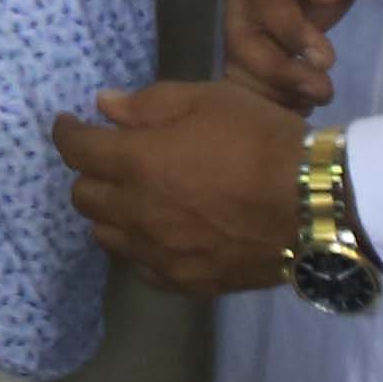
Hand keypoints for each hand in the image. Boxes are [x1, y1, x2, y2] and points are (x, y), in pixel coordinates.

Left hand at [54, 78, 308, 294]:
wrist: (315, 203)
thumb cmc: (261, 140)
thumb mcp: (209, 100)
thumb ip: (149, 104)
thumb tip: (102, 105)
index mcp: (137, 163)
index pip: (77, 150)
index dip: (66, 132)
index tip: (70, 123)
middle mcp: (138, 212)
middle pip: (83, 196)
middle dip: (90, 172)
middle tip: (111, 158)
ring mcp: (160, 253)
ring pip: (106, 236)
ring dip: (110, 211)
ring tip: (133, 196)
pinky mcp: (185, 281)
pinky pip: (139, 266)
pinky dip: (137, 245)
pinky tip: (157, 232)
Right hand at [216, 0, 382, 110]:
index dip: (289, 30)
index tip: (327, 58)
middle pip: (241, 37)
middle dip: (279, 70)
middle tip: (323, 90)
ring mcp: (241, 14)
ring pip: (240, 61)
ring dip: (273, 89)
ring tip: (315, 102)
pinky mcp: (254, 38)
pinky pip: (250, 73)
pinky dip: (271, 95)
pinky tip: (300, 108)